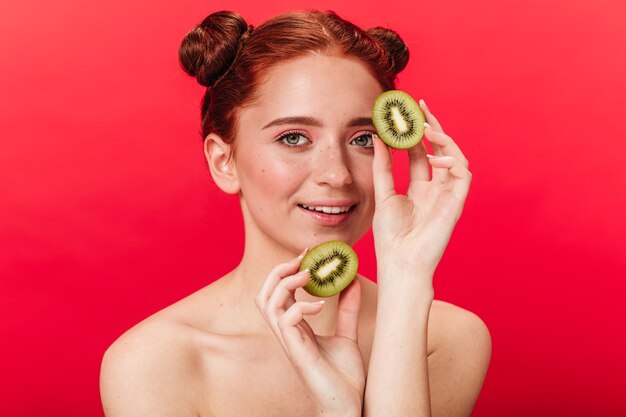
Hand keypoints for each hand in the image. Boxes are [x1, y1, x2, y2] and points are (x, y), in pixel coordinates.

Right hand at [254, 252, 364, 416]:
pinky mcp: (297, 351)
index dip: (287, 271)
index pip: (278, 293)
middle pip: (264, 294)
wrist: (350, 406)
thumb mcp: (348, 335)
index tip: (307, 255)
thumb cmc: (345, 377)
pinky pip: (286, 320)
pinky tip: (321, 306)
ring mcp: (290, 342)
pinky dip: (301, 306)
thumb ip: (347, 309)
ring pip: (267, 304)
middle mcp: (287, 333)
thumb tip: (351, 280)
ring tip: (308, 275)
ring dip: (285, 283)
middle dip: (278, 271)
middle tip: (301, 259)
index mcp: (295, 327)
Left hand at [372, 99, 471, 283]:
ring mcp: (448, 195)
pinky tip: (434, 157)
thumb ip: (383, 167)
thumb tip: (380, 139)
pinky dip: (452, 160)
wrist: (400, 262)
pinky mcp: (456, 202)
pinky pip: (464, 174)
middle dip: (432, 127)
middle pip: (440, 150)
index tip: (404, 114)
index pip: (420, 153)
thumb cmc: (391, 236)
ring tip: (425, 129)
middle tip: (421, 107)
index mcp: (420, 189)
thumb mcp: (383, 194)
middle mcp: (436, 189)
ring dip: (442, 140)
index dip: (414, 134)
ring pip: (455, 157)